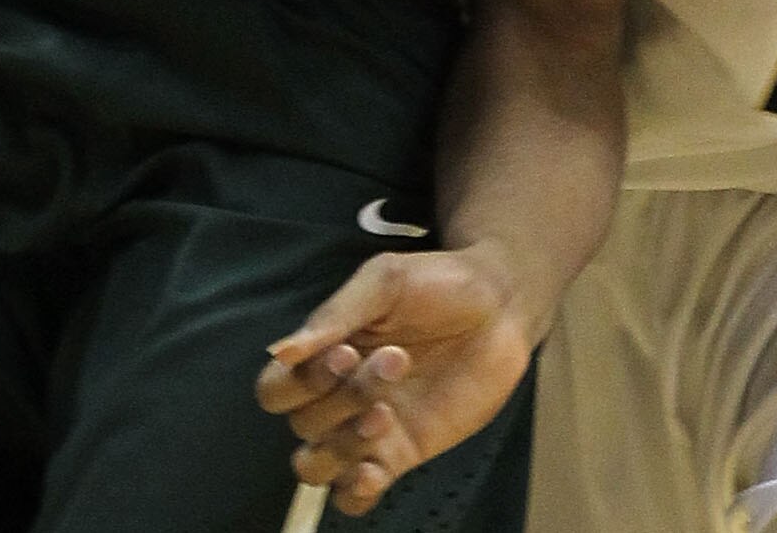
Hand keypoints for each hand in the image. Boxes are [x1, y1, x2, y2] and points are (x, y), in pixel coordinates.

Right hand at [257, 246, 534, 515]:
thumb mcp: (384, 282)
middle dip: (343, 398)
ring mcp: (368, 429)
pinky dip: (354, 492)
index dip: (301, 381)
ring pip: (317, 466)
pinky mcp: (401, 454)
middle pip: (303, 424)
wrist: (500, 306)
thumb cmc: (437, 283)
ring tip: (385, 416)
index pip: (275, 390)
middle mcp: (337, 395)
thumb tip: (281, 350)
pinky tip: (375, 472)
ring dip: (342, 447)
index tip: (347, 352)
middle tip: (397, 360)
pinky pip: (355, 495)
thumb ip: (334, 314)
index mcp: (324, 353)